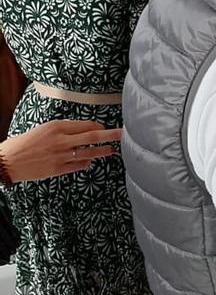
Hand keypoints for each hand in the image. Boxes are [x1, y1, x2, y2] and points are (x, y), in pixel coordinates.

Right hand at [0, 120, 121, 182]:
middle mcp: (61, 140)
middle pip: (93, 136)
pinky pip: (79, 165)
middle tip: (124, 134)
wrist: (8, 161)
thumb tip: (88, 130)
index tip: (105, 127)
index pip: (87, 125)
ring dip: (103, 151)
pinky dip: (86, 162)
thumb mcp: (46, 129)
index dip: (99, 126)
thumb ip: (66, 130)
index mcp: (57, 127)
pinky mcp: (58, 169)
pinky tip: (88, 160)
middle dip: (111, 135)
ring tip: (112, 150)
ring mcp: (61, 156)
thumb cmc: (26, 142)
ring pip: (89, 152)